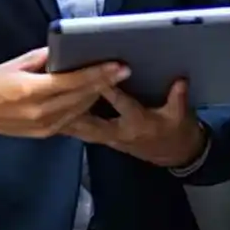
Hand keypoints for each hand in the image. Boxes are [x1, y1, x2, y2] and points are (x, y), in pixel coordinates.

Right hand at [0, 48, 129, 139]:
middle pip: (82, 96)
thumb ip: (46, 58)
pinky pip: (72, 119)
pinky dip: (84, 105)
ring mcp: (43, 126)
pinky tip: (95, 94)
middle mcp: (40, 112)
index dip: (99, 73)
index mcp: (32, 91)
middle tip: (124, 69)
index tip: (119, 65)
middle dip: (106, 83)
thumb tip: (69, 49)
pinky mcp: (45, 134)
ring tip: (114, 79)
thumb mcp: (18, 63)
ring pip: (80, 108)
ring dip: (98, 94)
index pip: (74, 81)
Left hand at [63, 80, 207, 168]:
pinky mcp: (105, 140)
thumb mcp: (181, 115)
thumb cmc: (176, 130)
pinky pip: (83, 133)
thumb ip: (179, 97)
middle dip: (75, 107)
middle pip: (92, 120)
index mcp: (138, 123)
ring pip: (83, 129)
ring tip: (47, 104)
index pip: (121, 104)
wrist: (174, 154)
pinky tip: (54, 116)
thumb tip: (180, 81)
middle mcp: (119, 132)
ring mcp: (110, 139)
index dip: (110, 89)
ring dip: (66, 118)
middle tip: (58, 91)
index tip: (98, 75)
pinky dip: (69, 125)